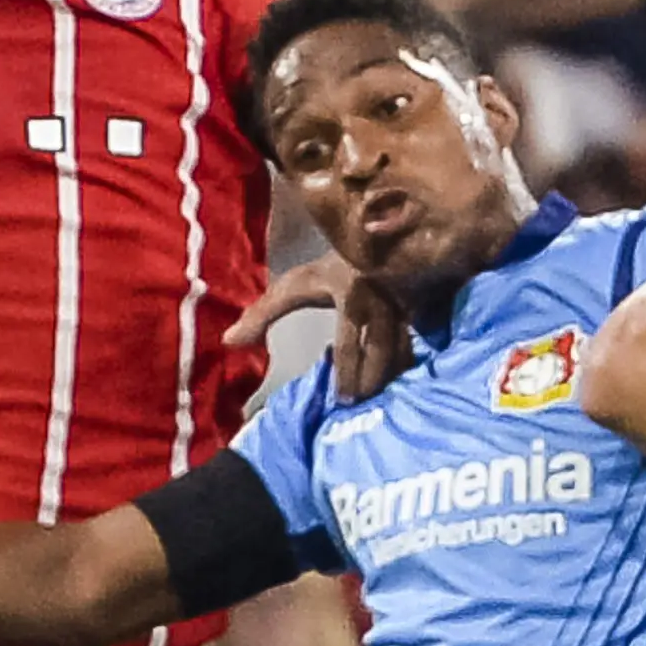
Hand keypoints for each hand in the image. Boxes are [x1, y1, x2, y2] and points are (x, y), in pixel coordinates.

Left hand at [227, 253, 413, 400]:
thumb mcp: (290, 288)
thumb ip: (260, 315)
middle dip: (371, 380)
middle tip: (360, 404)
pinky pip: (415, 340)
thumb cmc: (324, 271)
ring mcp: (402, 302)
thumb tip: (228, 342)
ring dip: (392, 375)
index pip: (348, 342)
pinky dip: (406, 362)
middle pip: (380, 348)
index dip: (346, 373)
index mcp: (349, 292)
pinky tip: (396, 379)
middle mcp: (379, 298)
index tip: (341, 399)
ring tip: (380, 397)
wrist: (365, 241)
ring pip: (402, 346)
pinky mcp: (416, 306)